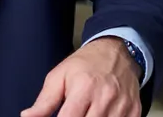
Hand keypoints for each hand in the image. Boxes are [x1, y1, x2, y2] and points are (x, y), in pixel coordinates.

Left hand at [21, 37, 141, 116]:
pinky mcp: (134, 111)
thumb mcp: (59, 76)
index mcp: (83, 88)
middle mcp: (105, 98)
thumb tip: (27, 116)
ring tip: (86, 112)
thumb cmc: (86, 63)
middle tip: (72, 114)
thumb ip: (44, 101)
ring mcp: (122, 106)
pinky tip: (101, 115)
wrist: (118, 51)